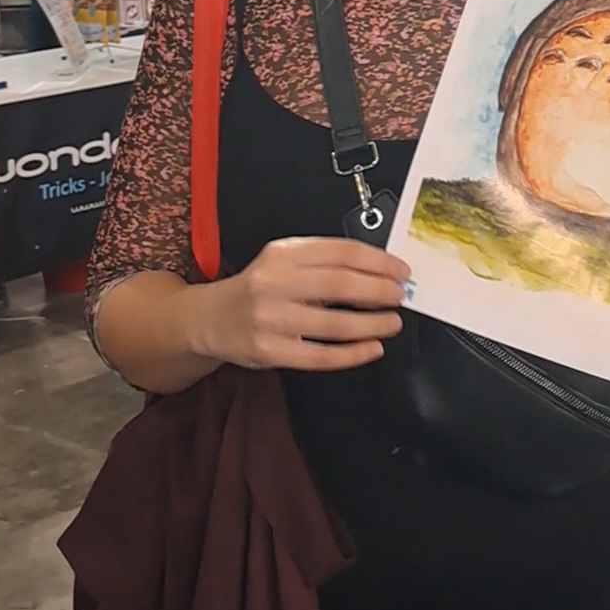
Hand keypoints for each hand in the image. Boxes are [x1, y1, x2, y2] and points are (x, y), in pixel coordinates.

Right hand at [196, 237, 408, 372]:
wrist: (209, 318)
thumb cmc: (257, 288)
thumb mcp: (283, 260)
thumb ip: (324, 261)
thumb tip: (378, 270)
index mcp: (283, 254)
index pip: (341, 252)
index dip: (378, 262)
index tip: (400, 271)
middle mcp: (275, 283)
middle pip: (340, 285)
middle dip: (379, 291)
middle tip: (400, 296)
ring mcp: (271, 319)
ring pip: (335, 324)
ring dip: (372, 325)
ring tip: (391, 323)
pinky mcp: (270, 351)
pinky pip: (321, 356)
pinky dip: (352, 354)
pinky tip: (371, 349)